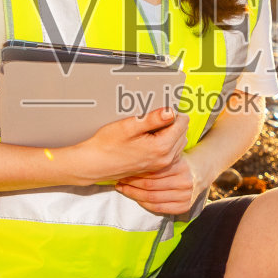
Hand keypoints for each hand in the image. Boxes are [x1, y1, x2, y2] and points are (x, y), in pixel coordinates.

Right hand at [66, 106, 186, 185]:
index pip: (182, 124)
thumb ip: (152, 119)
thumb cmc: (106, 146)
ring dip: (170, 133)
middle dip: (173, 123)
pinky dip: (166, 143)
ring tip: (151, 128)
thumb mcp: (128, 127)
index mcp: (161, 148)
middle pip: (182, 133)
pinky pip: (170, 152)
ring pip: (178, 143)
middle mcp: (165, 159)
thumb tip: (170, 111)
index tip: (162, 109)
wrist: (94, 164)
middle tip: (155, 117)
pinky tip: (150, 138)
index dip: (174, 112)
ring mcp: (160, 165)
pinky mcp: (155, 168)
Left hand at [116, 152, 205, 216]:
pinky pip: (158, 208)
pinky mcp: (184, 207)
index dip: (135, 172)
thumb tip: (130, 154)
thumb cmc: (179, 161)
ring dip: (133, 194)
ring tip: (122, 188)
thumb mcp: (171, 153)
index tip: (123, 169)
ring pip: (152, 198)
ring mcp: (185, 197)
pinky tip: (135, 197)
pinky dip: (143, 203)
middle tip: (119, 179)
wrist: (199, 172)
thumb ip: (157, 154)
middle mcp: (185, 183)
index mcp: (181, 167)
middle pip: (150, 186)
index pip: (152, 173)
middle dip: (131, 183)